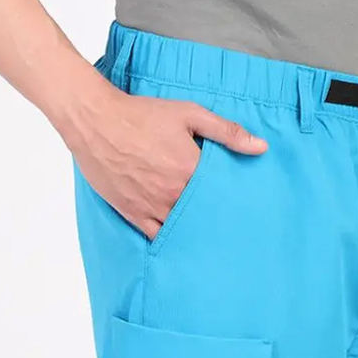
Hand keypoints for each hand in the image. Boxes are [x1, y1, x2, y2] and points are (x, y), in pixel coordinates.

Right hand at [61, 80, 266, 240]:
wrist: (95, 121)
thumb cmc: (141, 114)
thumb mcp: (188, 114)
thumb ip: (226, 132)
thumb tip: (261, 147)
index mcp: (190, 170)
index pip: (222, 194)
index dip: (232, 200)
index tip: (243, 207)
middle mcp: (173, 194)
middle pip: (204, 216)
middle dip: (216, 220)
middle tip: (232, 229)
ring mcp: (153, 207)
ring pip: (182, 229)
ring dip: (196, 232)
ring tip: (211, 239)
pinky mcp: (134, 214)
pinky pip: (157, 236)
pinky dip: (170, 240)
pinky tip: (182, 243)